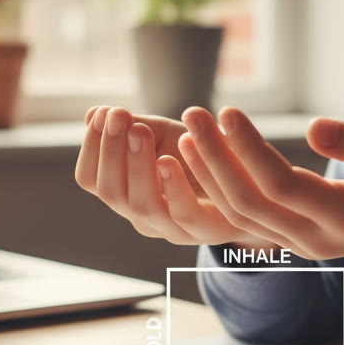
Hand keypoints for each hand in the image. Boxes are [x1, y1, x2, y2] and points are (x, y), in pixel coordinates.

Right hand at [74, 106, 280, 249]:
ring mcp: (172, 228)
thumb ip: (134, 126)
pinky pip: (184, 213)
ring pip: (142, 205)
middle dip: (111, 151)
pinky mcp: (206, 230)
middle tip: (118, 116)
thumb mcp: (166, 136)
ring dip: (137, 164)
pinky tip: (171, 158)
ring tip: (139, 131)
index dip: (92, 147)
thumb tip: (93, 114)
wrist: (252, 183)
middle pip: (111, 192)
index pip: (91, 179)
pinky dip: (174, 185)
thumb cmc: (202, 157)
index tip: (102, 114)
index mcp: (127, 193)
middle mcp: (142, 216)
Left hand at [179, 106, 343, 285]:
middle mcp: (319, 240)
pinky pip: (246, 219)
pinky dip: (219, 189)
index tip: (228, 111)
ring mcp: (303, 246)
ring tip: (187, 131)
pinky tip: (201, 156)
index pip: (284, 186)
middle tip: (193, 114)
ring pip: (241, 216)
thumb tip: (313, 128)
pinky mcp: (293, 241)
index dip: (250, 150)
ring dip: (209, 174)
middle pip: (251, 203)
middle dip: (216, 158)